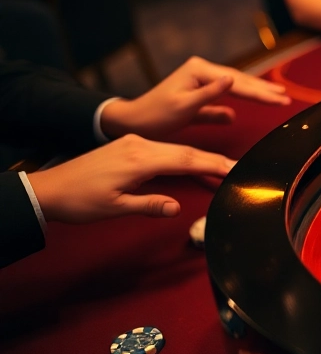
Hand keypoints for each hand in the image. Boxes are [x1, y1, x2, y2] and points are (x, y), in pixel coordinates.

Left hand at [26, 135, 235, 223]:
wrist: (48, 188)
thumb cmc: (79, 201)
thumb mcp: (115, 208)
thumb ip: (150, 205)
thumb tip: (177, 208)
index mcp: (139, 159)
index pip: (187, 160)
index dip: (214, 165)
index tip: (236, 169)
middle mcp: (139, 146)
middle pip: (185, 152)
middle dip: (213, 160)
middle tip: (239, 168)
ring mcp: (134, 144)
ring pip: (175, 150)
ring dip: (199, 159)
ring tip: (222, 169)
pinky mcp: (129, 147)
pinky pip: (163, 151)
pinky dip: (181, 159)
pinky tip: (191, 167)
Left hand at [100, 56, 289, 139]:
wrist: (132, 123)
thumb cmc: (155, 116)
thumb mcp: (183, 106)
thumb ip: (209, 95)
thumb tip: (233, 81)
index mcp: (198, 71)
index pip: (237, 82)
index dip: (260, 93)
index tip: (281, 100)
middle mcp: (200, 72)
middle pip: (239, 82)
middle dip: (263, 91)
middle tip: (286, 98)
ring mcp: (199, 82)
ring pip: (234, 88)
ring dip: (255, 94)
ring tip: (276, 97)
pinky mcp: (197, 94)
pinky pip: (223, 97)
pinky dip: (237, 102)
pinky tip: (245, 108)